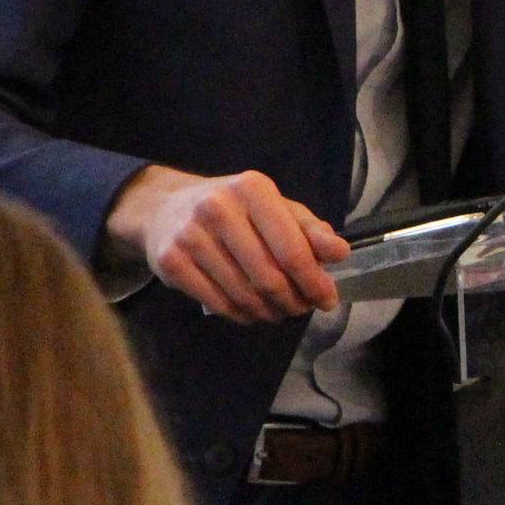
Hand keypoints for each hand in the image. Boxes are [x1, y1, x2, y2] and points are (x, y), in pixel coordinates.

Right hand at [104, 166, 349, 323]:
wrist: (164, 208)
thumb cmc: (232, 208)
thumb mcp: (275, 207)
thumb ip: (309, 230)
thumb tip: (340, 253)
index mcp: (252, 189)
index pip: (292, 249)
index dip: (314, 281)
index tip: (328, 299)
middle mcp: (219, 208)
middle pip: (269, 277)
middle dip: (293, 301)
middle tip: (302, 308)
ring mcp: (191, 236)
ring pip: (244, 295)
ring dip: (269, 312)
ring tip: (279, 311)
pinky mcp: (171, 263)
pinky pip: (218, 304)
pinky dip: (242, 315)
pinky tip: (251, 312)